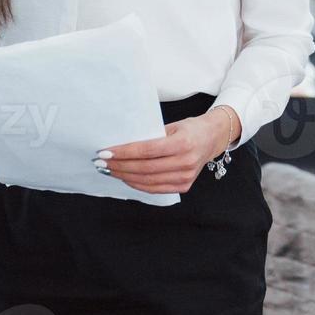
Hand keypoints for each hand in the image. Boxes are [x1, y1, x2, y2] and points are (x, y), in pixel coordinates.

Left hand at [97, 108, 239, 194]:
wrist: (212, 138)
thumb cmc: (190, 129)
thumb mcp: (172, 125)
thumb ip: (151, 136)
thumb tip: (122, 146)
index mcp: (183, 143)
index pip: (146, 150)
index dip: (124, 152)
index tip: (106, 152)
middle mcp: (186, 161)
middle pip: (144, 168)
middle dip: (119, 166)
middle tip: (102, 162)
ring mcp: (186, 176)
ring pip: (148, 181)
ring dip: (125, 176)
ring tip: (110, 170)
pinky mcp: (184, 186)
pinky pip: (155, 189)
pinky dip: (138, 184)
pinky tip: (126, 178)